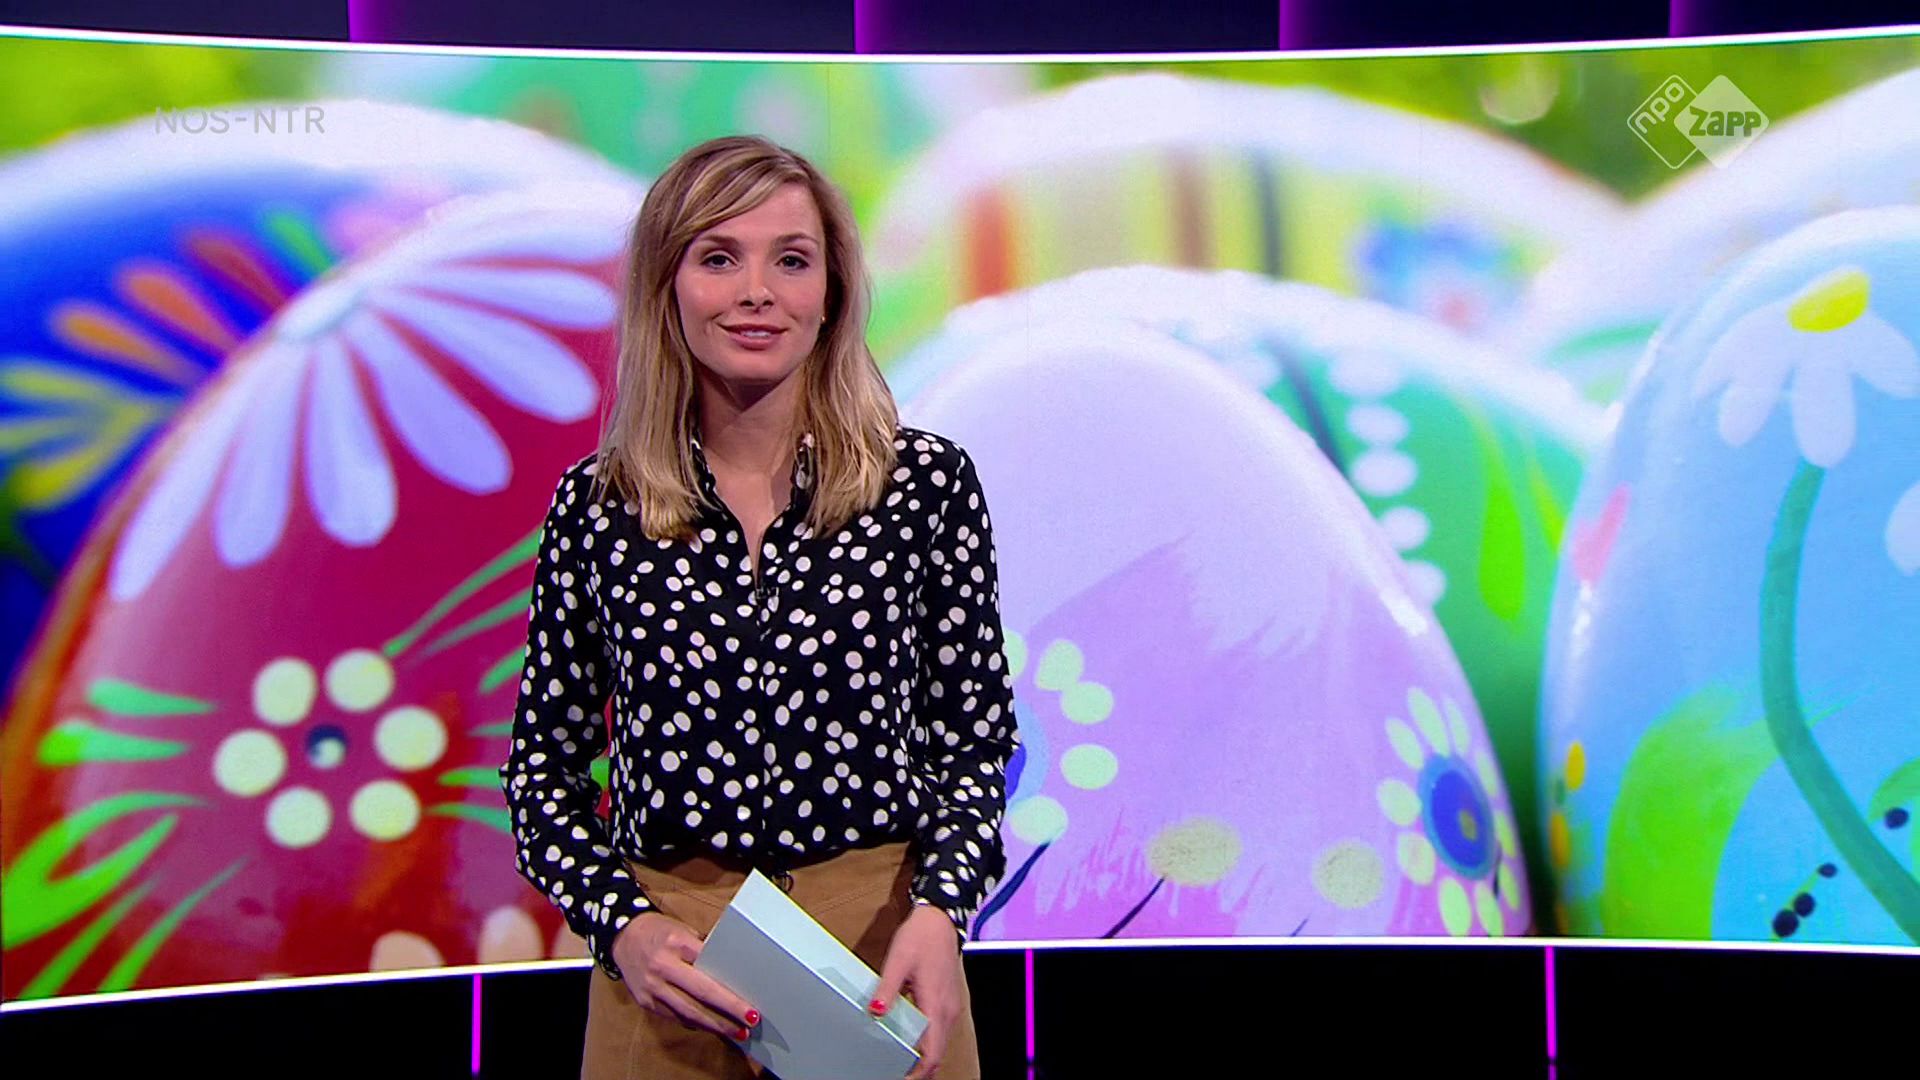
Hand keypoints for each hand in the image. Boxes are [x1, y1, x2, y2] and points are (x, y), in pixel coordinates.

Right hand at [610, 911, 758, 1041]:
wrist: (623, 937)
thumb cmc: (661, 932)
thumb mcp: (684, 931)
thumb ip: (704, 949)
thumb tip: (732, 969)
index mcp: (676, 943)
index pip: (709, 966)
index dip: (730, 984)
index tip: (750, 996)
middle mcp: (662, 966)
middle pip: (701, 992)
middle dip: (728, 1009)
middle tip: (751, 1019)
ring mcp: (652, 986)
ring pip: (688, 1010)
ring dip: (715, 1024)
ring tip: (737, 1031)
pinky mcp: (645, 1001)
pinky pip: (674, 1016)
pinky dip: (695, 1023)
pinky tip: (712, 1027)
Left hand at [870, 904, 964, 1079]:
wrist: (940, 921)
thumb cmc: (921, 938)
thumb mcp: (898, 962)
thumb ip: (887, 989)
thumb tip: (876, 1012)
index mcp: (935, 1005)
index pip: (932, 1052)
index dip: (919, 1072)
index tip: (904, 1078)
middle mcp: (947, 1010)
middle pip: (938, 1054)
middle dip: (921, 1070)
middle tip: (899, 1074)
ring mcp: (950, 1007)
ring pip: (940, 1044)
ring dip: (925, 1058)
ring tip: (902, 1063)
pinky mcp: (948, 1002)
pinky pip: (941, 1032)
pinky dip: (930, 1044)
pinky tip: (913, 1042)